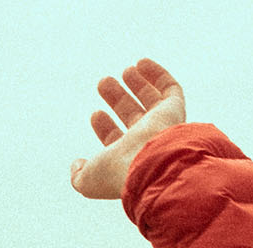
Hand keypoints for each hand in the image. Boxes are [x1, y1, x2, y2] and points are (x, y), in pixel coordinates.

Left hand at [68, 60, 186, 199]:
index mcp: (129, 158)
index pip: (118, 139)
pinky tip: (141, 63)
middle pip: (133, 115)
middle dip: (118, 98)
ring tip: (125, 70)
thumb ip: (78, 175)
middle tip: (103, 82)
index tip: (94, 114)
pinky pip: (170, 89)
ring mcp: (162, 125)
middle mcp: (147, 141)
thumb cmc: (119, 173)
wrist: (150, 164)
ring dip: (138, 84)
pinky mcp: (175, 109)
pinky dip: (157, 74)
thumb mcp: (89, 179)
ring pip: (152, 100)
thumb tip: (77, 165)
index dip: (105, 127)